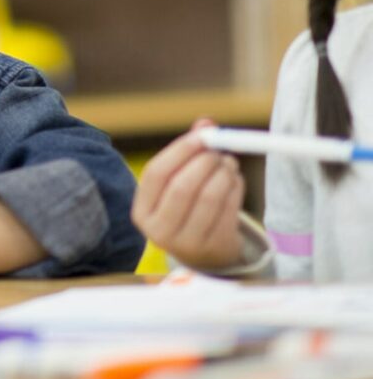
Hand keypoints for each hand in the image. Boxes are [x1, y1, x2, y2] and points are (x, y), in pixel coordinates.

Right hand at [131, 118, 246, 270]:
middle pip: (182, 187)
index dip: (180, 150)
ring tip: (228, 163)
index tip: (202, 134)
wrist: (204, 255)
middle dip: (205, 162)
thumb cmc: (187, 209)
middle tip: (219, 149)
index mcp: (142, 212)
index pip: (156, 174)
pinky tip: (234, 180)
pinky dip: (236, 188)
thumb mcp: (177, 184)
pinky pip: (229, 209)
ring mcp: (187, 243)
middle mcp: (159, 231)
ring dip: (224, 173)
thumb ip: (188, 152)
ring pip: (209, 198)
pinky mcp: (215, 247)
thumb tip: (206, 123)